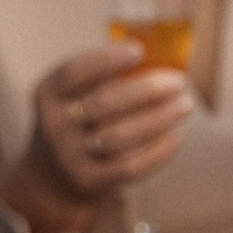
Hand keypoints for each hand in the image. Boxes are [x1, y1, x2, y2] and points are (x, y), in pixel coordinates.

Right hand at [0, 42, 193, 232]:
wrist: (55, 177)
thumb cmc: (79, 124)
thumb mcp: (75, 97)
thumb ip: (104, 79)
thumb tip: (156, 59)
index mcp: (47, 94)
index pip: (75, 71)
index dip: (108, 59)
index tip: (140, 51)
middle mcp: (54, 125)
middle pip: (105, 102)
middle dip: (148, 89)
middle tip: (178, 82)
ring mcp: (70, 156)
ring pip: (121, 135)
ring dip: (159, 118)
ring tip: (184, 106)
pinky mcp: (90, 181)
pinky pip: (130, 166)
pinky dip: (157, 152)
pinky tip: (176, 137)